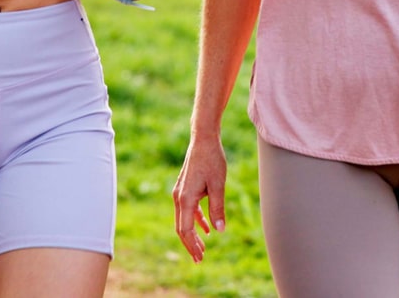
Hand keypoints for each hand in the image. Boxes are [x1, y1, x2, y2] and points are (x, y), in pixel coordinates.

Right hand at [171, 136, 227, 262]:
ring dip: (193, 234)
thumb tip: (219, 230)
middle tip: (200, 259)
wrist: (203, 139)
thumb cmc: (212, 160)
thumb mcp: (218, 185)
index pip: (184, 229)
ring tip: (202, 248)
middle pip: (181, 228)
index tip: (199, 257)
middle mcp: (178, 197)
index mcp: (185, 199)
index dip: (191, 245)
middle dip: (190, 244)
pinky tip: (207, 229)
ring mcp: (180, 192)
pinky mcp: (185, 188)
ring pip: (183, 220)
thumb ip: (217, 208)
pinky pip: (188, 210)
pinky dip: (196, 221)